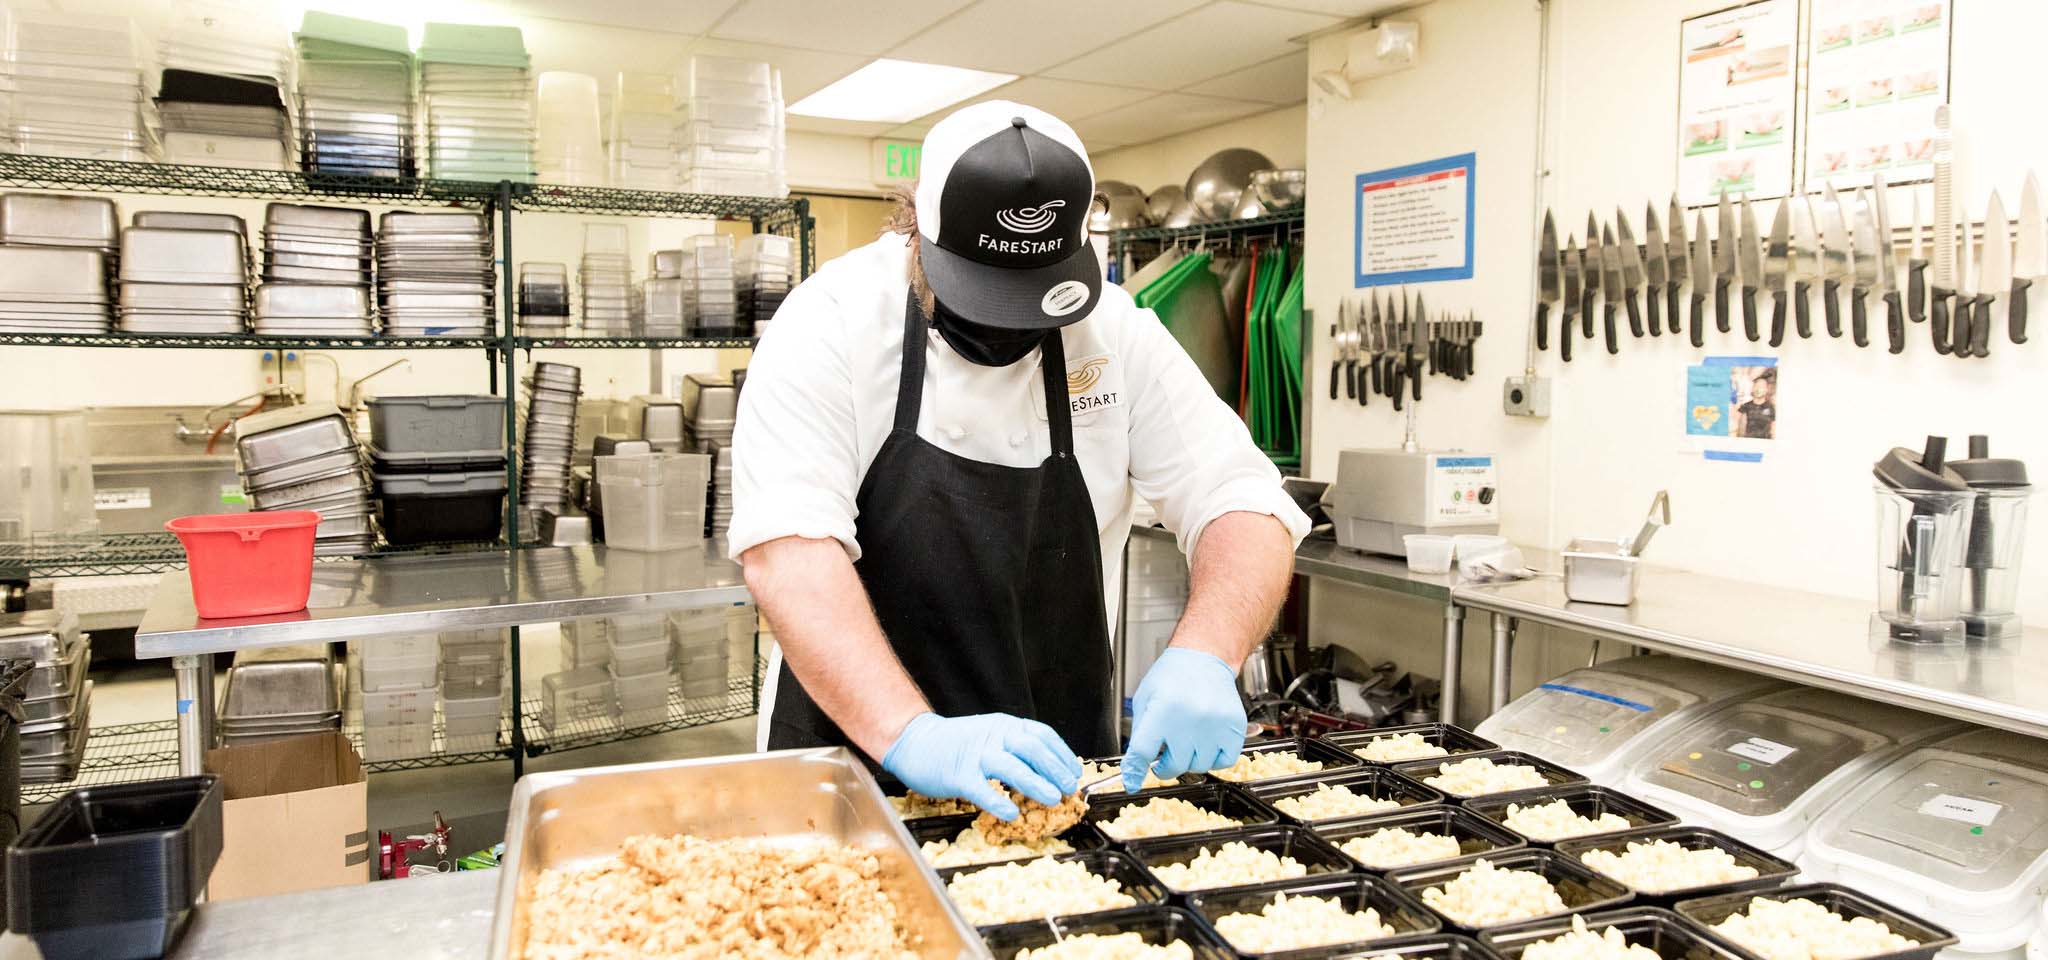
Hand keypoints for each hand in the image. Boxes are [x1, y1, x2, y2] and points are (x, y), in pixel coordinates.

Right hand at [881, 713, 1081, 820]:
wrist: (914, 741)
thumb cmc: (956, 744)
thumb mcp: (990, 736)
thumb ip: (1015, 750)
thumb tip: (1048, 771)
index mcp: (1004, 726)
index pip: (1041, 735)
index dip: (1062, 753)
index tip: (1075, 772)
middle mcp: (993, 736)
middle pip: (1031, 747)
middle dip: (1054, 768)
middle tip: (1068, 788)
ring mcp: (975, 755)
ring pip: (1010, 766)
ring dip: (1035, 782)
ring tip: (1052, 798)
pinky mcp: (957, 774)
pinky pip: (981, 789)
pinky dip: (998, 801)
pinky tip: (1012, 813)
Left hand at [1119, 648, 1245, 792]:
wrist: (1204, 658)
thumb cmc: (1173, 676)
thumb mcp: (1145, 699)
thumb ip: (1141, 732)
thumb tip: (1136, 765)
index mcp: (1162, 710)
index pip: (1143, 752)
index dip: (1134, 772)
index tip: (1132, 782)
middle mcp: (1189, 720)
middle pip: (1173, 766)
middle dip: (1165, 766)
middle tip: (1164, 756)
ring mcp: (1215, 726)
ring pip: (1199, 767)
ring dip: (1190, 760)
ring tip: (1187, 741)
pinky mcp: (1234, 728)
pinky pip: (1224, 762)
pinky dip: (1214, 759)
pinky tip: (1207, 743)